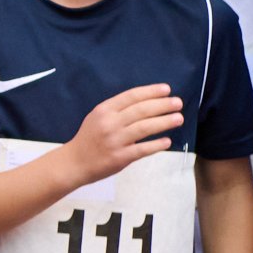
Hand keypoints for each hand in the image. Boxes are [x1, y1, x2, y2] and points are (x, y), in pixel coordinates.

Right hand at [68, 84, 187, 184]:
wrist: (74, 162)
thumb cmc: (89, 138)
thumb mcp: (97, 117)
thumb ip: (117, 110)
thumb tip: (147, 102)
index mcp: (104, 110)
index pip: (131, 96)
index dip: (151, 92)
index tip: (167, 89)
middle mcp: (110, 123)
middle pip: (141, 110)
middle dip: (162, 105)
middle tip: (178, 103)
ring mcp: (115, 141)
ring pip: (144, 128)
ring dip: (164, 122)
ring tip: (178, 118)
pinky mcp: (120, 157)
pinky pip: (142, 149)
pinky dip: (156, 145)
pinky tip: (167, 141)